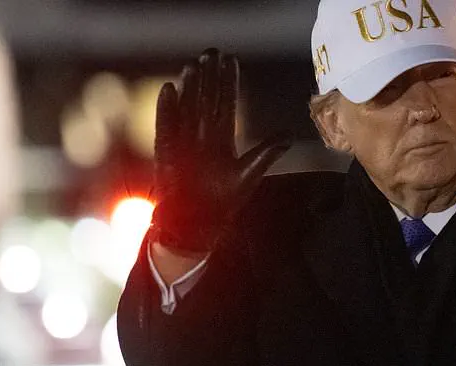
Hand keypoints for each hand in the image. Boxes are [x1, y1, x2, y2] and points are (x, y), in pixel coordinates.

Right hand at [151, 48, 291, 252]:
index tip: (232, 60)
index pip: (226, 104)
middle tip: (212, 52)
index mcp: (222, 139)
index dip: (228, 83)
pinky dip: (167, 109)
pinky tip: (170, 89)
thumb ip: (266, 152)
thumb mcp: (249, 173)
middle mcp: (202, 136)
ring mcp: (184, 142)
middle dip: (209, 77)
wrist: (199, 223)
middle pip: (206, 100)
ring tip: (194, 65)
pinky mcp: (167, 151)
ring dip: (190, 87)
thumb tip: (289, 134)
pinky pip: (166, 126)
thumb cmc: (223, 201)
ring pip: (187, 108)